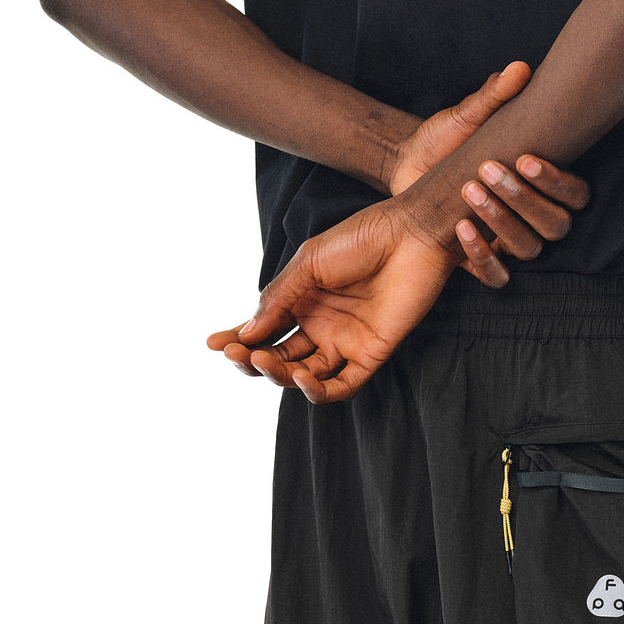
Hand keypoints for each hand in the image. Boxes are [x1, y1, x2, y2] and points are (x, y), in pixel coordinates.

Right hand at [206, 198, 456, 403]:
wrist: (410, 233)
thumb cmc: (361, 239)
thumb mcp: (308, 263)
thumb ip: (279, 299)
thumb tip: (246, 334)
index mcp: (301, 302)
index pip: (264, 331)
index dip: (238, 341)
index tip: (213, 344)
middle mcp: (320, 326)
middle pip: (280, 358)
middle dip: (253, 360)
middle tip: (237, 355)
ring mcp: (344, 343)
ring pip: (304, 375)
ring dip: (280, 375)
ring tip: (262, 361)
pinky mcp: (370, 355)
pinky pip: (341, 385)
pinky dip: (318, 389)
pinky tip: (301, 377)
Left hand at [388, 62, 588, 284]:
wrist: (407, 164)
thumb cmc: (445, 137)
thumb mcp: (468, 115)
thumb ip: (494, 95)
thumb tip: (520, 68)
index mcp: (539, 183)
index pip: (576, 195)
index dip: (558, 182)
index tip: (526, 158)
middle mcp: (530, 215)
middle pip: (556, 225)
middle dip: (526, 200)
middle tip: (490, 171)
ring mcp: (506, 240)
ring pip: (529, 249)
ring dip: (503, 223)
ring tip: (470, 191)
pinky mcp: (478, 259)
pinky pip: (496, 276)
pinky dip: (482, 258)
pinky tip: (461, 230)